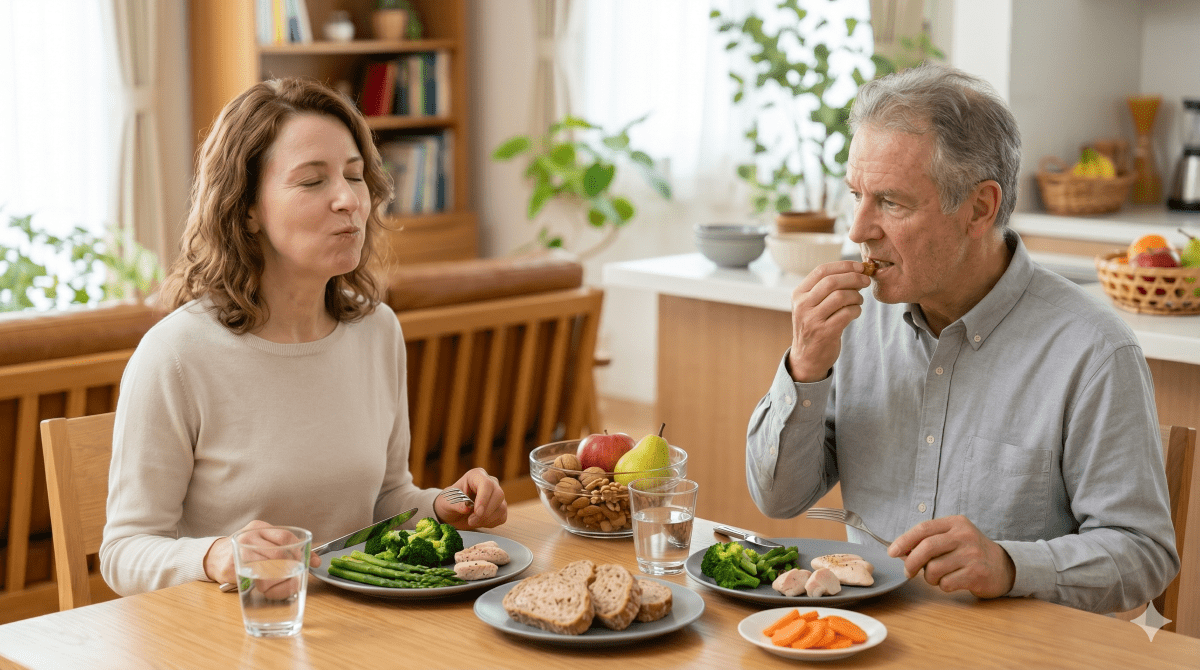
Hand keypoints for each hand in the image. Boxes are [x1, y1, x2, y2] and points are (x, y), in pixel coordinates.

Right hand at [203, 520, 320, 586]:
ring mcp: (239, 551)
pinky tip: (270, 589)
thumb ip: (286, 548)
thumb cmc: (245, 551)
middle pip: (279, 553)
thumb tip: (315, 559)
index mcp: (259, 528)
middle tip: (298, 577)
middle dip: (292, 567)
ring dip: (281, 579)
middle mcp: (249, 536)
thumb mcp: (263, 543)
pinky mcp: (231, 567)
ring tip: (285, 584)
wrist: (214, 557)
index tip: (313, 562)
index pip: (285, 537)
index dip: (301, 551)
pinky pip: (255, 578)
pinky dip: (268, 586)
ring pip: (268, 567)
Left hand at [435, 468, 507, 528]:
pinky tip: (479, 522)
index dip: (484, 498)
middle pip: (498, 495)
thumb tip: (467, 508)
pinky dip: (490, 523)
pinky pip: (502, 517)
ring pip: (501, 507)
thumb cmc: (449, 503)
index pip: (486, 484)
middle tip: (471, 521)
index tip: (477, 512)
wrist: (452, 513)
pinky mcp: (500, 508)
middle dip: (485, 512)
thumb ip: (455, 504)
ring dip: (486, 519)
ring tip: (471, 521)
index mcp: (476, 475)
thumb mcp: (446, 503)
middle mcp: (490, 483)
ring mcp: (497, 495)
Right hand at [786, 260, 871, 381]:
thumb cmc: (814, 326)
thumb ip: (826, 289)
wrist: (806, 358)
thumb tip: (856, 271)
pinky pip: (847, 313)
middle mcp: (803, 305)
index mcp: (799, 294)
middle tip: (866, 280)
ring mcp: (812, 320)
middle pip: (832, 281)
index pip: (822, 270)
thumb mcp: (811, 305)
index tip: (859, 266)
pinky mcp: (824, 333)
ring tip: (859, 300)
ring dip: (856, 296)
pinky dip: (856, 310)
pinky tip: (856, 312)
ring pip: (840, 296)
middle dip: (854, 278)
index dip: (844, 265)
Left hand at [888, 515, 1015, 598]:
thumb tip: (899, 551)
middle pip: (926, 548)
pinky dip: (943, 585)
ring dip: (929, 577)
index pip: (923, 529)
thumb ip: (928, 541)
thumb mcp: (951, 538)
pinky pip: (946, 583)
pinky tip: (952, 581)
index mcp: (955, 523)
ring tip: (938, 576)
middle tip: (907, 571)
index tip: (892, 551)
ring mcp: (972, 554)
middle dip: (911, 562)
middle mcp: (964, 536)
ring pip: (934, 568)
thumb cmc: (969, 552)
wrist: (1002, 567)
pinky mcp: (976, 573)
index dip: (904, 540)